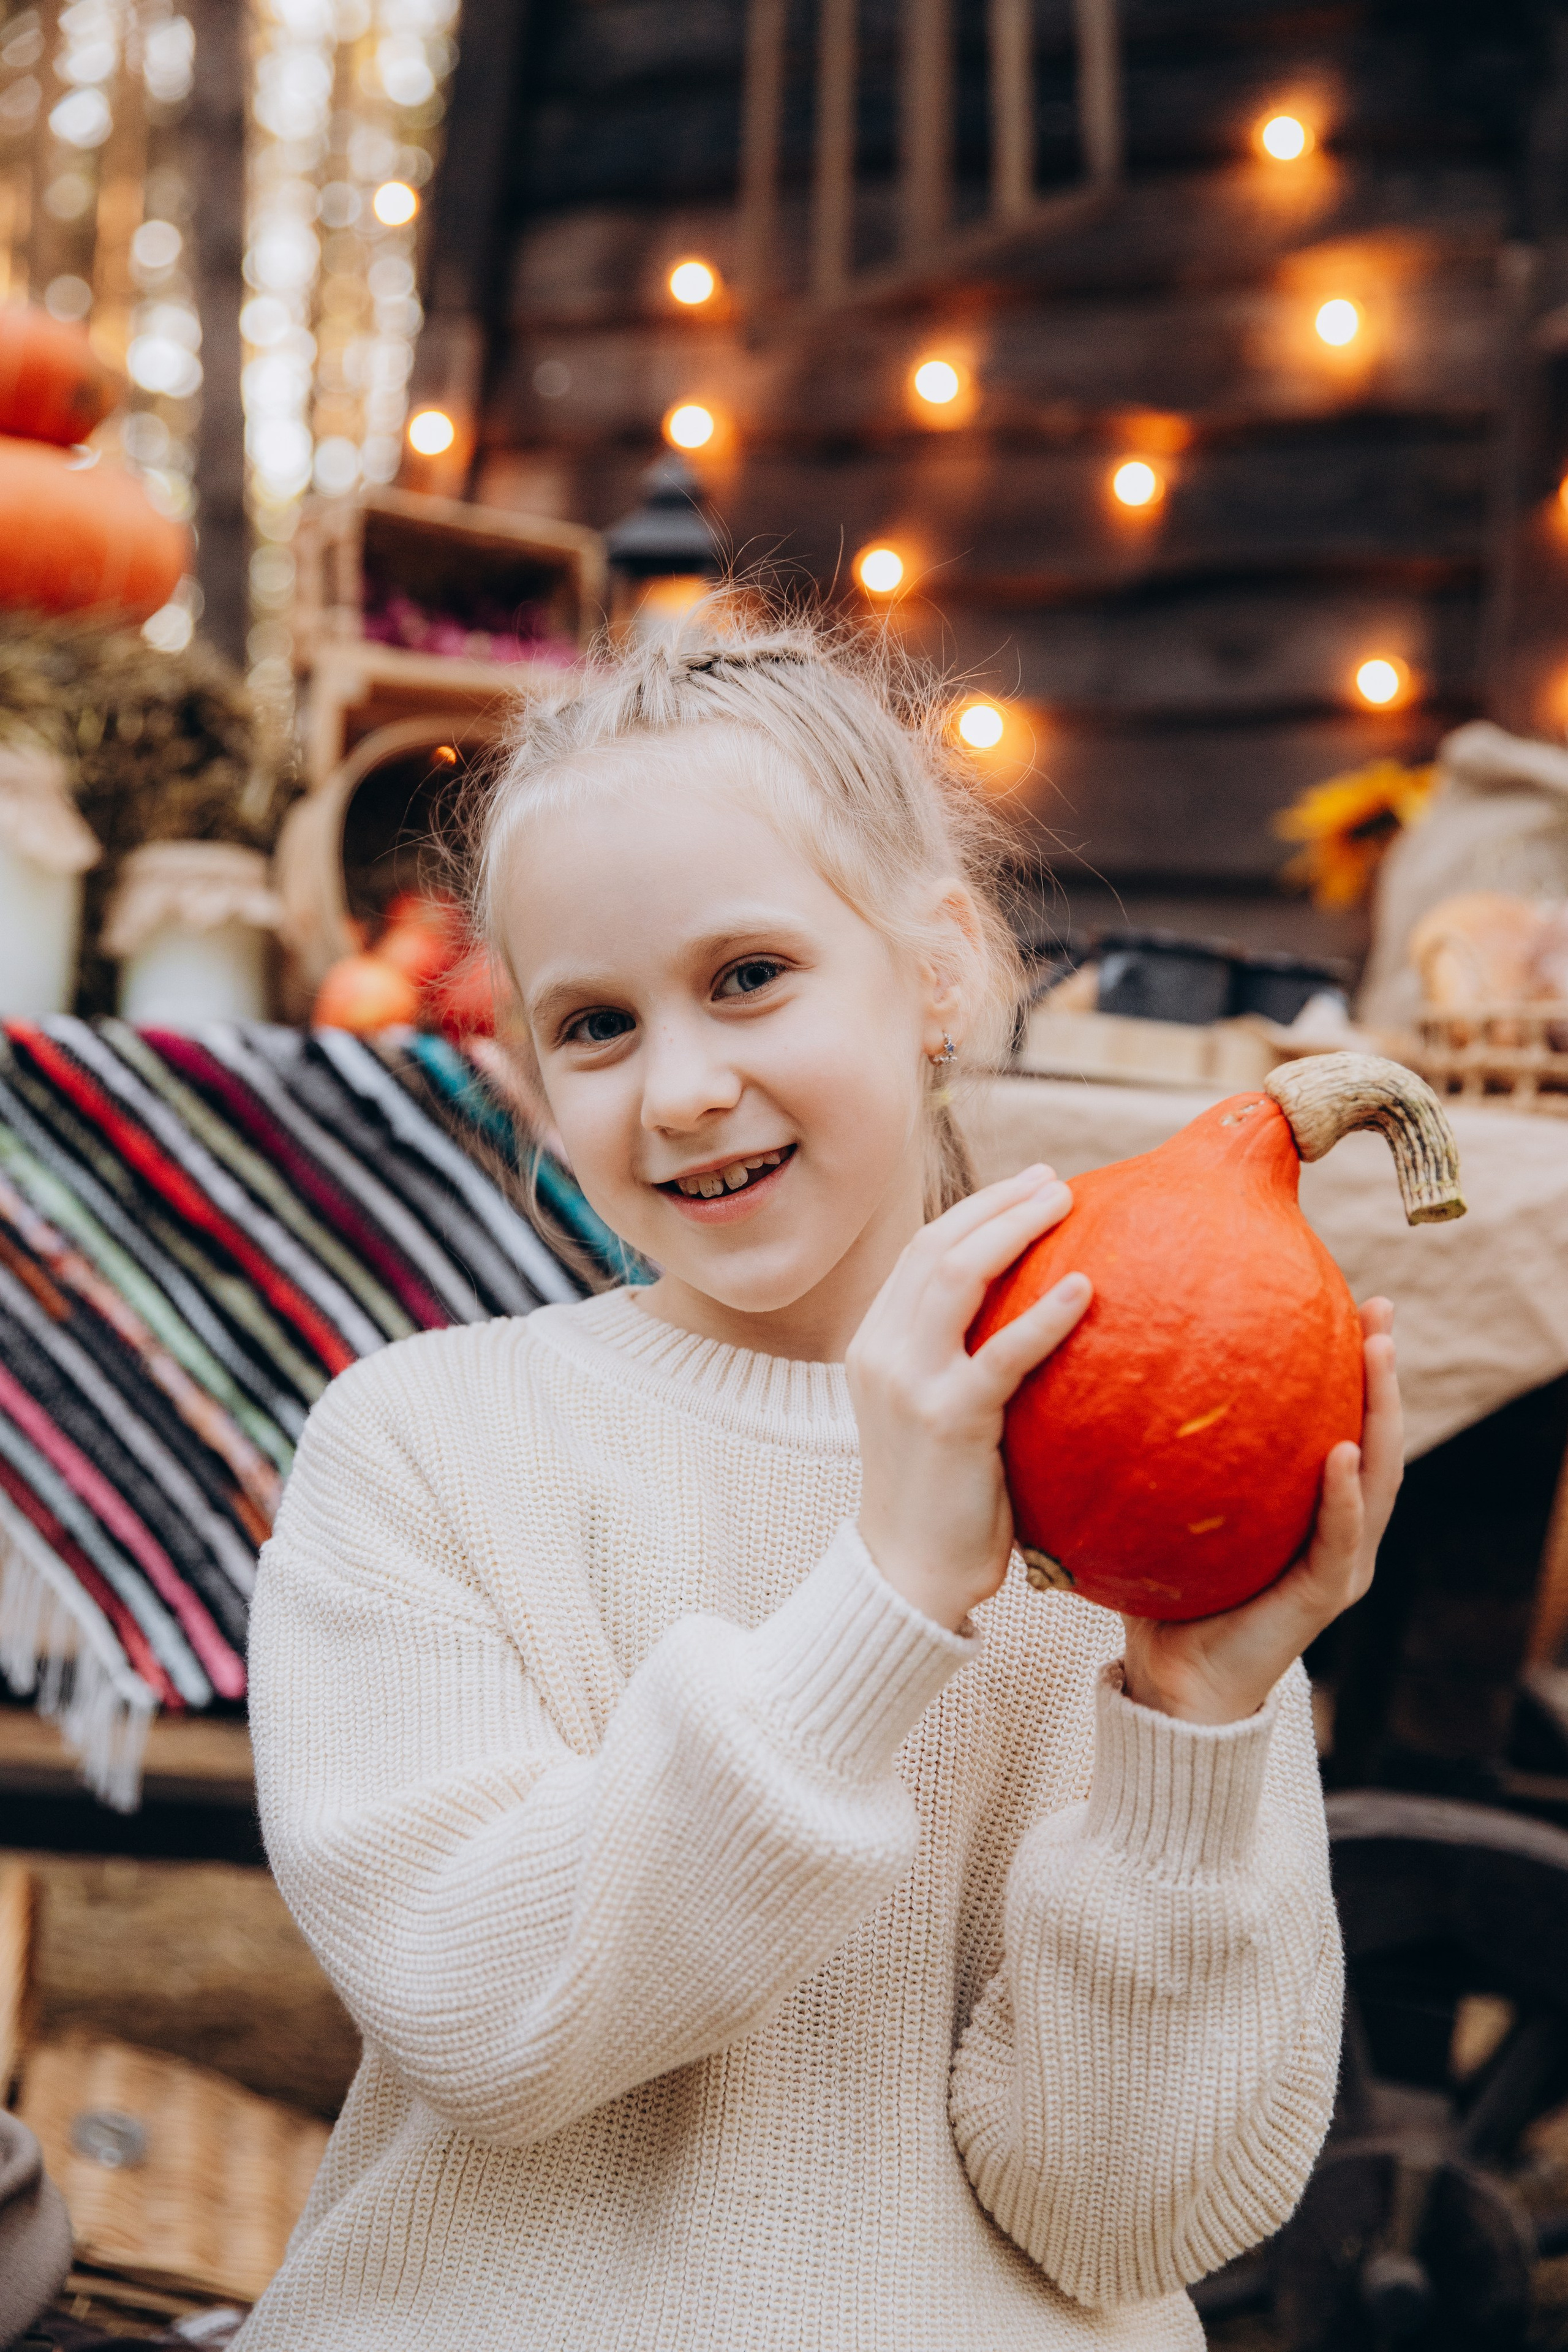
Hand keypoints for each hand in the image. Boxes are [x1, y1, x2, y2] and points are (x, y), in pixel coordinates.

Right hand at [848, 1165, 1091, 1631]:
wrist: (908, 1576)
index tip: (1029, 1189)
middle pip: (938, 1249)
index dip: (976, 1211)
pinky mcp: (946, 1420)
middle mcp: (881, 1352)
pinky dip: (1044, 1315)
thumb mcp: (936, 1413)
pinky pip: (1001, 1354)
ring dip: (1014, 1230)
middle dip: (997, 1204)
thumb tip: (1037, 1319)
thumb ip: (963, 1362)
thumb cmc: (942, 1498)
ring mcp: (908, 1383)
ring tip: (1065, 1204)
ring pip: (956, 1277)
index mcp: (875, 1345)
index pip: (922, 1254)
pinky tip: (1085, 1289)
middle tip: (1055, 1182)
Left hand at [1121, 1299, 1401, 1725]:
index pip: (1343, 1422)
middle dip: (1384, 1374)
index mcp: (1310, 1508)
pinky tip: (1341, 1452)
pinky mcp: (1323, 1596)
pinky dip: (1345, 1496)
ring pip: (1378, 1478)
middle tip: (1379, 1310)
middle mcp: (1339, 1530)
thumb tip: (1108, 1371)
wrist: (1174, 1684)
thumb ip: (1163, 1456)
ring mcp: (1340, 1563)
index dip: (1353, 1367)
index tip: (1352, 1302)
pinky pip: (1339, 1538)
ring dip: (1382, 1414)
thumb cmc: (1168, 1596)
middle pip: (1376, 1437)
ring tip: (1377, 1353)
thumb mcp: (1169, 1510)